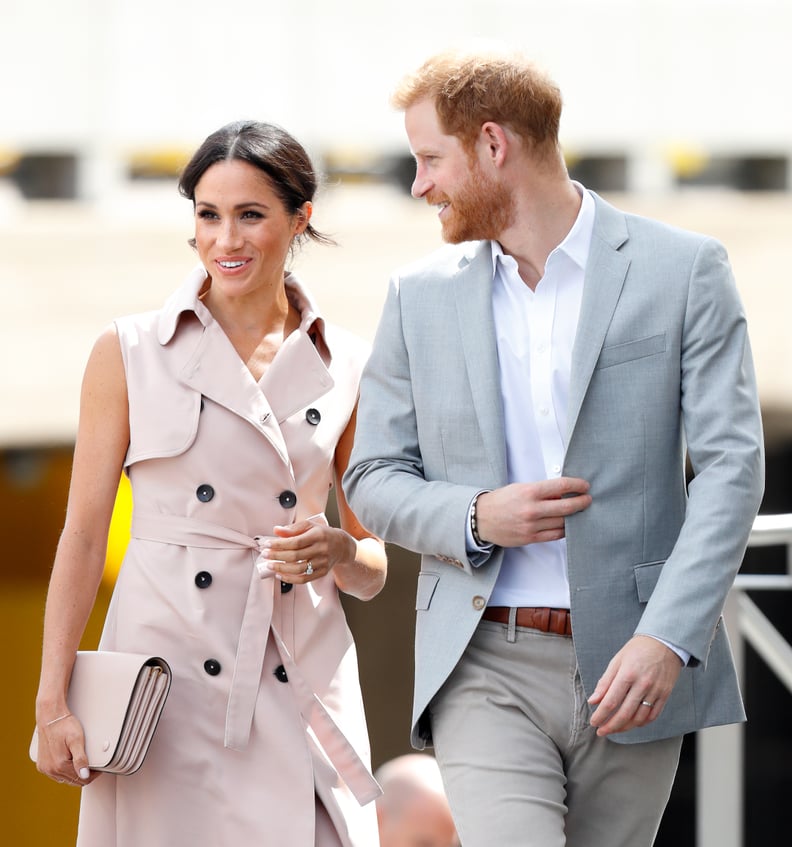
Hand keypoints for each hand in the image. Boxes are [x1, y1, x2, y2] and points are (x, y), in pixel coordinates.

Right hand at [35, 713, 97, 785]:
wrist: (50, 717)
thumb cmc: (64, 725)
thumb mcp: (77, 740)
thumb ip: (81, 759)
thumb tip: (85, 775)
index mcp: (59, 766)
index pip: (81, 779)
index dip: (92, 775)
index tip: (98, 769)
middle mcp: (50, 770)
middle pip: (72, 780)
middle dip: (83, 774)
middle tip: (92, 765)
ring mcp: (44, 768)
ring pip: (64, 778)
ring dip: (73, 773)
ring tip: (81, 761)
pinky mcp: (42, 765)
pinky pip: (55, 774)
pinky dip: (64, 771)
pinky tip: (69, 762)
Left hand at [260, 518, 355, 583]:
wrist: (341, 546)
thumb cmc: (322, 534)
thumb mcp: (310, 526)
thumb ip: (293, 528)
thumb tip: (276, 530)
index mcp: (318, 535)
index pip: (295, 542)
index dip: (279, 544)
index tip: (267, 544)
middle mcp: (321, 549)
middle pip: (295, 556)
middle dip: (277, 556)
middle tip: (265, 555)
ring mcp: (322, 563)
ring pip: (299, 569)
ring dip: (281, 569)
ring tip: (270, 565)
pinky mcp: (322, 572)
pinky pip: (304, 579)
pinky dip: (290, 579)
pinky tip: (280, 574)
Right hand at [475, 478, 591, 547]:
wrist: (481, 519)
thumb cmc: (501, 501)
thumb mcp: (520, 488)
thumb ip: (541, 491)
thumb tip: (562, 493)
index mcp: (529, 492)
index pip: (561, 486)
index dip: (577, 485)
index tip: (584, 486)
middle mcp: (532, 509)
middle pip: (566, 506)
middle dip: (581, 502)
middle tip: (587, 500)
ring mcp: (532, 525)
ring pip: (563, 522)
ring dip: (573, 517)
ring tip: (578, 512)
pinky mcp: (530, 538)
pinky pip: (555, 535)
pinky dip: (564, 530)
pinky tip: (567, 524)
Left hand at [588, 635, 683, 735]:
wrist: (664, 643)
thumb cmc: (637, 650)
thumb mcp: (617, 661)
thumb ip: (605, 682)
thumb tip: (593, 700)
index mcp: (627, 674)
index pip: (611, 701)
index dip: (601, 715)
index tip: (594, 722)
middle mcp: (642, 684)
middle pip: (624, 713)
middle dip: (610, 726)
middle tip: (601, 732)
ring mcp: (655, 691)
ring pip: (639, 718)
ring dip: (625, 727)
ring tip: (614, 729)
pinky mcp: (665, 695)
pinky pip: (653, 715)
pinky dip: (641, 723)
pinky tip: (632, 724)